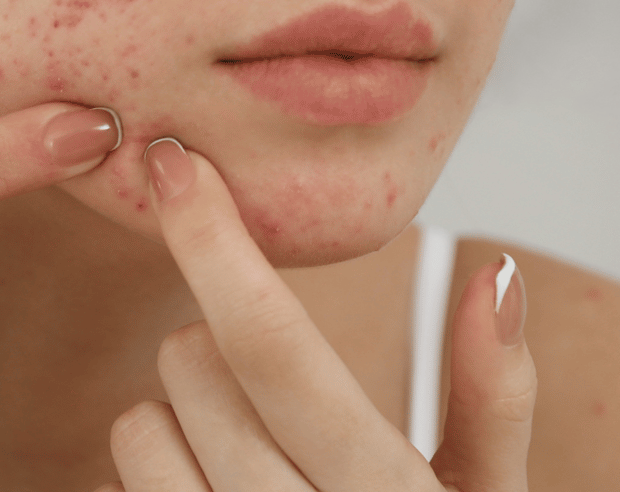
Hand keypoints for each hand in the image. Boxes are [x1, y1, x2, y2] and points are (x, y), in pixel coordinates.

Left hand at [103, 138, 534, 491]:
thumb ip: (494, 396)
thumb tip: (495, 269)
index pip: (275, 347)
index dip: (215, 241)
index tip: (172, 161)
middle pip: (193, 369)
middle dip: (214, 346)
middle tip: (268, 387)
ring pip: (138, 427)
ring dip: (175, 417)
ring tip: (244, 455)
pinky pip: (124, 489)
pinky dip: (156, 475)